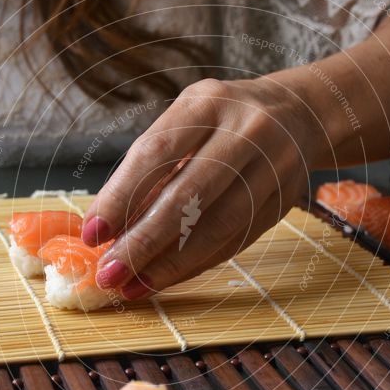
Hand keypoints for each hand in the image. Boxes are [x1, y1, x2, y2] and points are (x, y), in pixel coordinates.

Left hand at [82, 74, 316, 299]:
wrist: (297, 113)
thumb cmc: (221, 119)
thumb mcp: (187, 118)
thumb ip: (152, 165)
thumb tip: (110, 226)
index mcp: (208, 103)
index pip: (157, 153)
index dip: (121, 196)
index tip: (93, 233)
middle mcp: (247, 131)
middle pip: (189, 196)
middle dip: (144, 241)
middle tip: (110, 273)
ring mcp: (273, 167)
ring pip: (218, 227)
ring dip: (170, 264)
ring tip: (133, 286)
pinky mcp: (285, 200)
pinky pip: (236, 241)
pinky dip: (196, 264)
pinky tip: (166, 278)